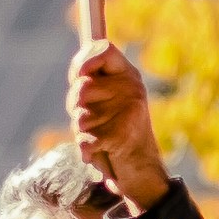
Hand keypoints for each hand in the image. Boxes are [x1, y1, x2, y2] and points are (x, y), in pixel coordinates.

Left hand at [71, 39, 170, 209]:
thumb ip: (92, 83)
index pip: (103, 49)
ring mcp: (128, 111)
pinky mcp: (121, 135)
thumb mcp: (108, 100)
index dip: (83, 61)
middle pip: (81, 88)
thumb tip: (77, 70)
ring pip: (79, 117)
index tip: (77, 76)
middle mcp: (131, 88)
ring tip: (101, 137)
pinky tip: (101, 152)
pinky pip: (84, 139)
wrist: (142, 169)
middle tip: (93, 120)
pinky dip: (87, 151)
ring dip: (81, 132)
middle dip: (75, 108)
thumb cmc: (117, 131)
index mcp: (127, 75)